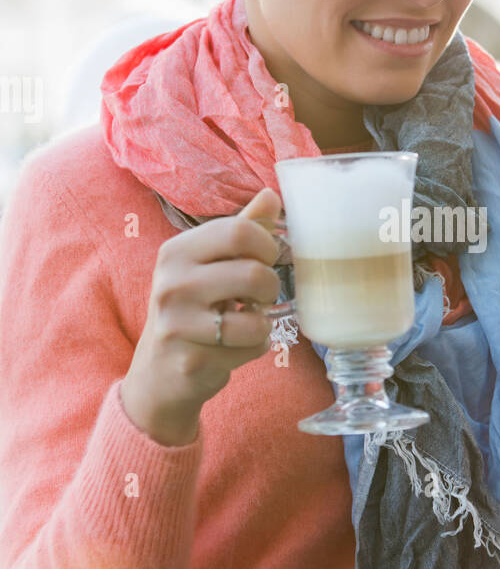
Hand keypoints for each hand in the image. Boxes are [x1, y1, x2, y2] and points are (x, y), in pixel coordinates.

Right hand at [121, 188, 282, 444]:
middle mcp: (172, 284)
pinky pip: (252, 348)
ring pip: (258, 318)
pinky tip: (232, 347)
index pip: (240, 231)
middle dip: (271, 288)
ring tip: (245, 322)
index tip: (264, 260)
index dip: (267, 246)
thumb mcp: (207, 264)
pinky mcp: (192, 359)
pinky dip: (254, 348)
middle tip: (259, 296)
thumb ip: (241, 229)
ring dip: (263, 323)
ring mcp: (178, 324)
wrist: (159, 374)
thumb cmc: (192, 309)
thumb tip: (272, 194)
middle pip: (255, 274)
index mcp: (176, 251)